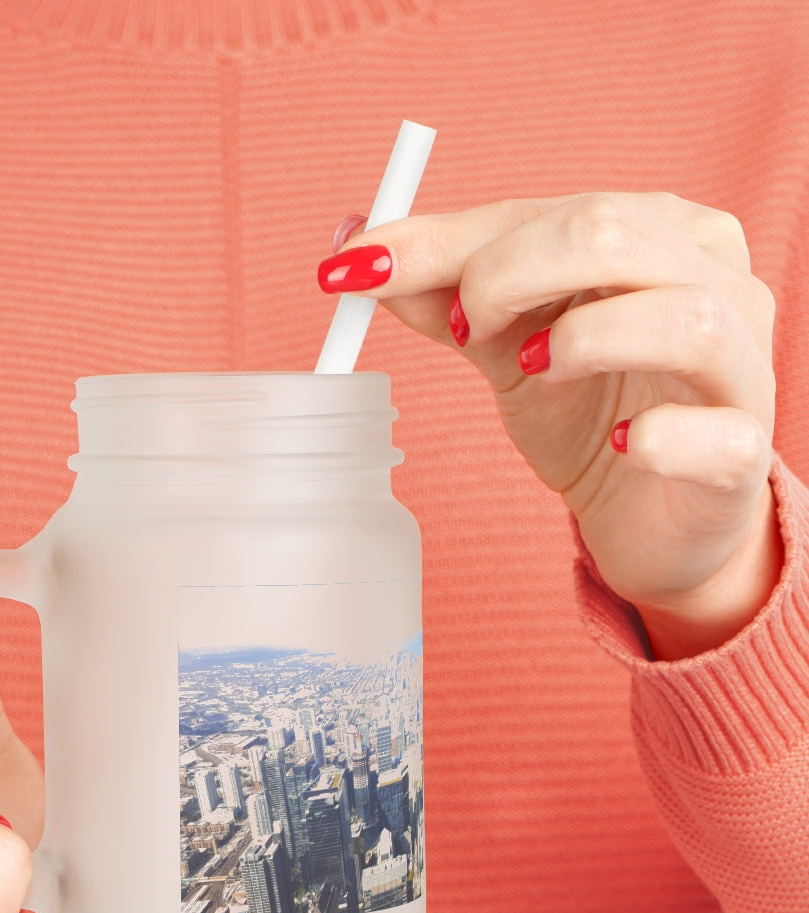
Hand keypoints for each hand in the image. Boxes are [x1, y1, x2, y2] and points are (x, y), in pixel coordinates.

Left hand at [321, 193, 781, 658]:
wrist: (648, 514)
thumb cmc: (587, 412)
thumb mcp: (505, 346)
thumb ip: (443, 295)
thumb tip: (356, 249)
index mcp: (656, 234)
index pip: (547, 211)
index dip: (446, 240)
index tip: (358, 269)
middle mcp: (714, 281)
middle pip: (612, 234)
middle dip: (506, 274)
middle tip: (461, 329)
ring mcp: (741, 366)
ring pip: (683, 317)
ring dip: (582, 340)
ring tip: (530, 371)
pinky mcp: (743, 455)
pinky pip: (716, 434)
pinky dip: (659, 437)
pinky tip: (621, 446)